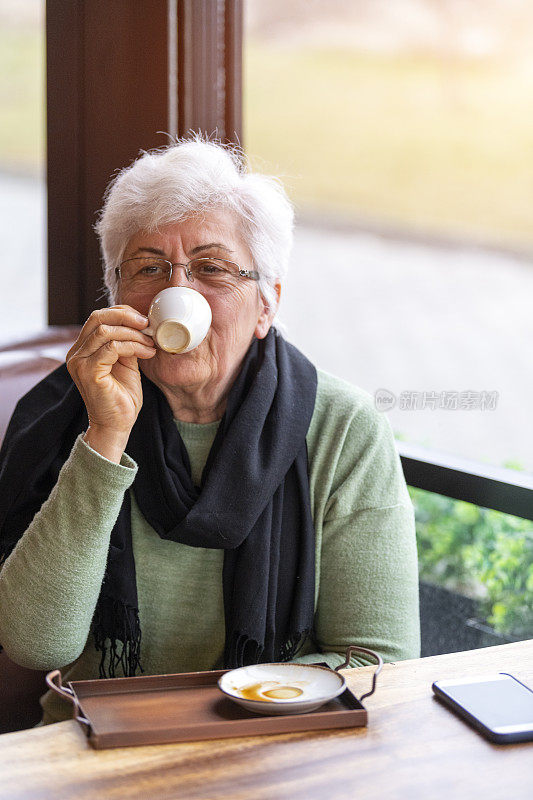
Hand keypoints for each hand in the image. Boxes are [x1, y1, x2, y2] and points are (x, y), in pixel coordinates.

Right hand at [66, 306, 155, 460]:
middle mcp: (76, 353)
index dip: (122, 313)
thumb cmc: (122, 397)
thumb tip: (140, 325)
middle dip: (127, 317)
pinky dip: (132, 346)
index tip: (145, 321)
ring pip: (105, 331)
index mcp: (83, 349)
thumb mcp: (126, 364)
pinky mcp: (88, 372)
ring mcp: (79, 362)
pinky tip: (146, 353)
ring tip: (150, 343)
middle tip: (148, 325)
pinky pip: (111, 347)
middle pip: (97, 317)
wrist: (117, 425)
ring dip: (133, 334)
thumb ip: (126, 344)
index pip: (98, 318)